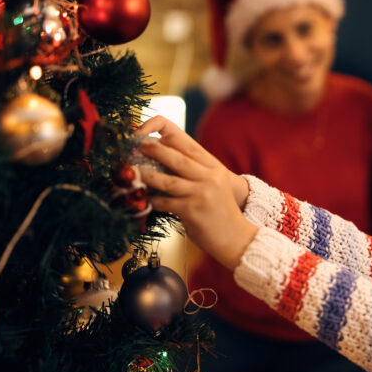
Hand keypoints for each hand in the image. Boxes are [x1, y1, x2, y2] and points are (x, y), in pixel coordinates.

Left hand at [134, 116, 255, 269]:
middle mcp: (210, 176)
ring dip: (147, 176)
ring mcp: (201, 193)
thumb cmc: (220, 212)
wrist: (236, 238)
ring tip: (135, 173)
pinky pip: (165, 202)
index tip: (146, 134)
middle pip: (176, 157)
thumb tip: (162, 159)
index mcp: (214, 166)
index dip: (163, 133)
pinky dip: (154, 200)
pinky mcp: (192, 210)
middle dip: (153, 150)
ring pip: (167, 180)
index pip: (186, 142)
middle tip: (136, 147)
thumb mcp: (214, 184)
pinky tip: (148, 200)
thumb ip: (195, 171)